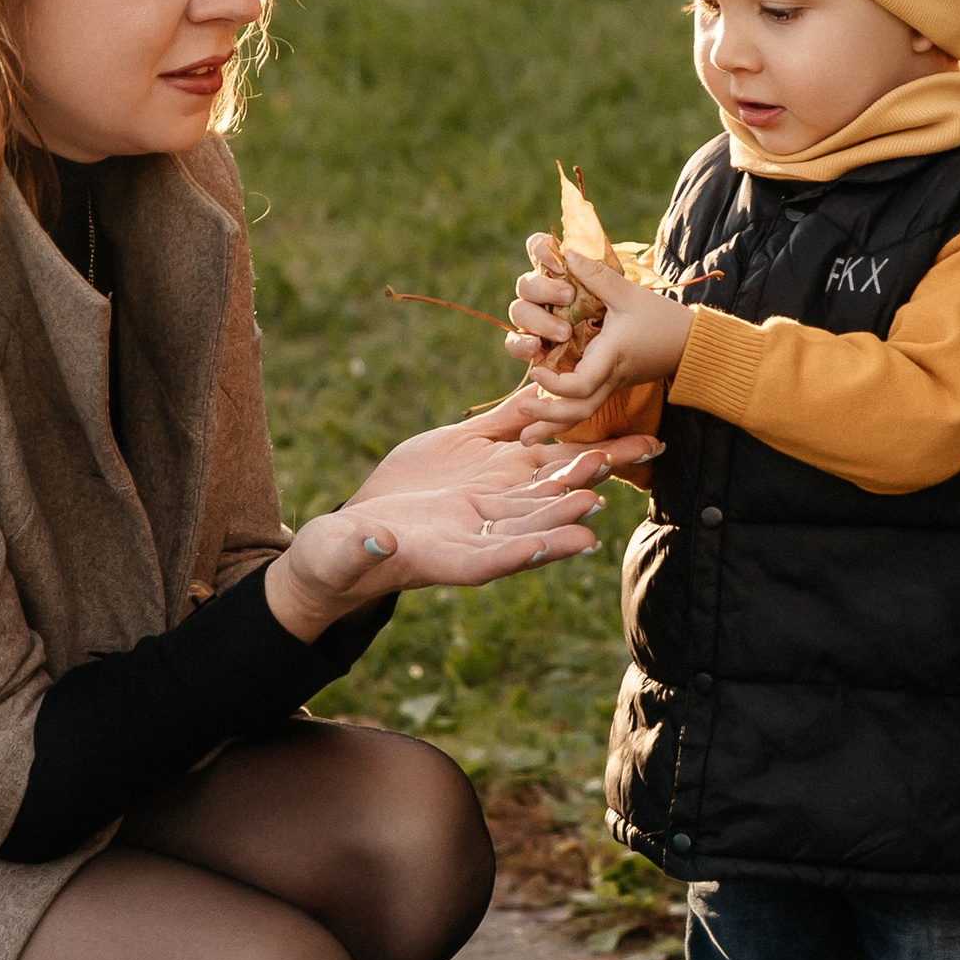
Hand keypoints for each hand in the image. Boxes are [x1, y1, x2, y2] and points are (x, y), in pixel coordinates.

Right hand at [264, 419, 642, 642]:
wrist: (353, 536)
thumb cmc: (341, 559)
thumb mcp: (342, 555)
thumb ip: (361, 549)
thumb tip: (373, 542)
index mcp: (449, 557)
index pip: (496, 558)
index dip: (535, 550)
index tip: (576, 541)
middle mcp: (478, 527)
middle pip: (536, 517)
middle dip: (576, 499)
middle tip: (611, 476)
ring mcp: (482, 490)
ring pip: (538, 477)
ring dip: (578, 467)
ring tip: (618, 451)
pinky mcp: (473, 454)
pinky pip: (511, 433)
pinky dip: (536, 419)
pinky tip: (567, 400)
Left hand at [504, 232, 691, 425]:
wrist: (691, 344)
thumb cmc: (661, 318)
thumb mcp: (629, 293)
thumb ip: (597, 276)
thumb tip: (567, 253)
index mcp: (612, 358)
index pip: (580, 384)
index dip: (554, 382)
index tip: (537, 367)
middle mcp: (608, 377)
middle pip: (577, 411)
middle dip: (547, 415)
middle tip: (521, 410)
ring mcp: (609, 385)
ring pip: (579, 415)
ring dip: (551, 424)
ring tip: (524, 437)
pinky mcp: (609, 384)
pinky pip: (584, 406)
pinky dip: (562, 415)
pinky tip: (542, 421)